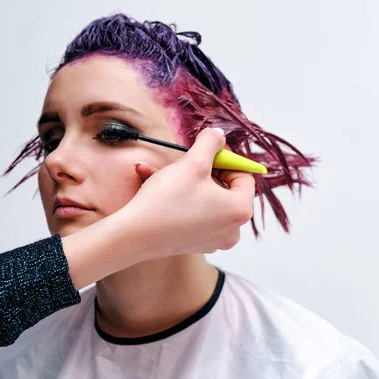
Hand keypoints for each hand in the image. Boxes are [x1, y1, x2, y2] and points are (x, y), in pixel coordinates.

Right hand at [121, 127, 255, 259]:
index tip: (205, 154)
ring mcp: (215, 240)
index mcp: (240, 210)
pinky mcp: (196, 244)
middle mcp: (233, 230)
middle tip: (183, 162)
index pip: (244, 176)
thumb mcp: (192, 162)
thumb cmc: (166, 200)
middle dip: (202, 171)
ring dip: (185, 182)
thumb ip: (211, 143)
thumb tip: (219, 135)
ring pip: (205, 199)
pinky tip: (154, 185)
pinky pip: (194, 213)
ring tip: (160, 172)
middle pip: (225, 189)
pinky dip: (179, 199)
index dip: (225, 160)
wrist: (134, 235)